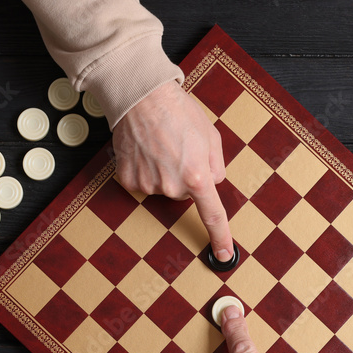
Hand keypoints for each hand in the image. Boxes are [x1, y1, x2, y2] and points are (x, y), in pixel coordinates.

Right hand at [113, 81, 233, 261]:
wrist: (141, 96)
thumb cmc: (179, 111)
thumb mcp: (211, 136)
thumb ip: (216, 165)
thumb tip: (212, 183)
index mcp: (198, 176)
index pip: (213, 215)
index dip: (220, 237)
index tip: (223, 255)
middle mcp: (172, 186)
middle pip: (184, 193)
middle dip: (185, 176)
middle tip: (179, 149)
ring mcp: (148, 185)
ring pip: (163, 188)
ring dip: (164, 171)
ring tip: (160, 144)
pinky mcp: (128, 180)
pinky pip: (142, 183)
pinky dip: (144, 170)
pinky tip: (144, 150)